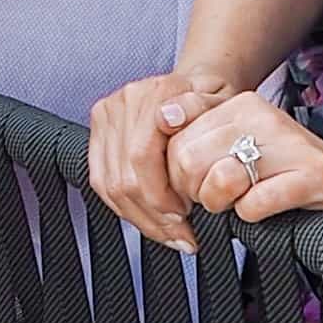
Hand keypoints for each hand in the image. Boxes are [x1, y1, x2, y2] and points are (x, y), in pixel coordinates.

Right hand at [86, 70, 207, 248]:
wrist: (199, 86)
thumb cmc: (214, 103)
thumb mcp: (224, 105)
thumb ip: (201, 109)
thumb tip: (168, 119)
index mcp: (156, 92)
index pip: (141, 157)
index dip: (160, 196)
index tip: (184, 217)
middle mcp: (126, 101)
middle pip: (124, 176)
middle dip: (153, 216)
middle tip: (181, 236)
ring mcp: (108, 115)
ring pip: (110, 185)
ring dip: (140, 218)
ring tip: (169, 234)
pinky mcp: (98, 131)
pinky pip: (101, 182)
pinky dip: (125, 208)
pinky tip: (148, 219)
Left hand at [161, 90, 299, 220]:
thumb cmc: (287, 173)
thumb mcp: (240, 145)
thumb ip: (199, 139)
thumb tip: (159, 134)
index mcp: (242, 103)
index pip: (175, 135)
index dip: (172, 172)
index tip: (187, 189)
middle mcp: (263, 115)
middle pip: (188, 159)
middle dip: (193, 192)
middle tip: (214, 201)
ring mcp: (289, 144)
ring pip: (218, 179)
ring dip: (221, 205)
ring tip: (238, 204)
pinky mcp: (312, 176)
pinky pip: (253, 204)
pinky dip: (251, 216)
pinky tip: (265, 210)